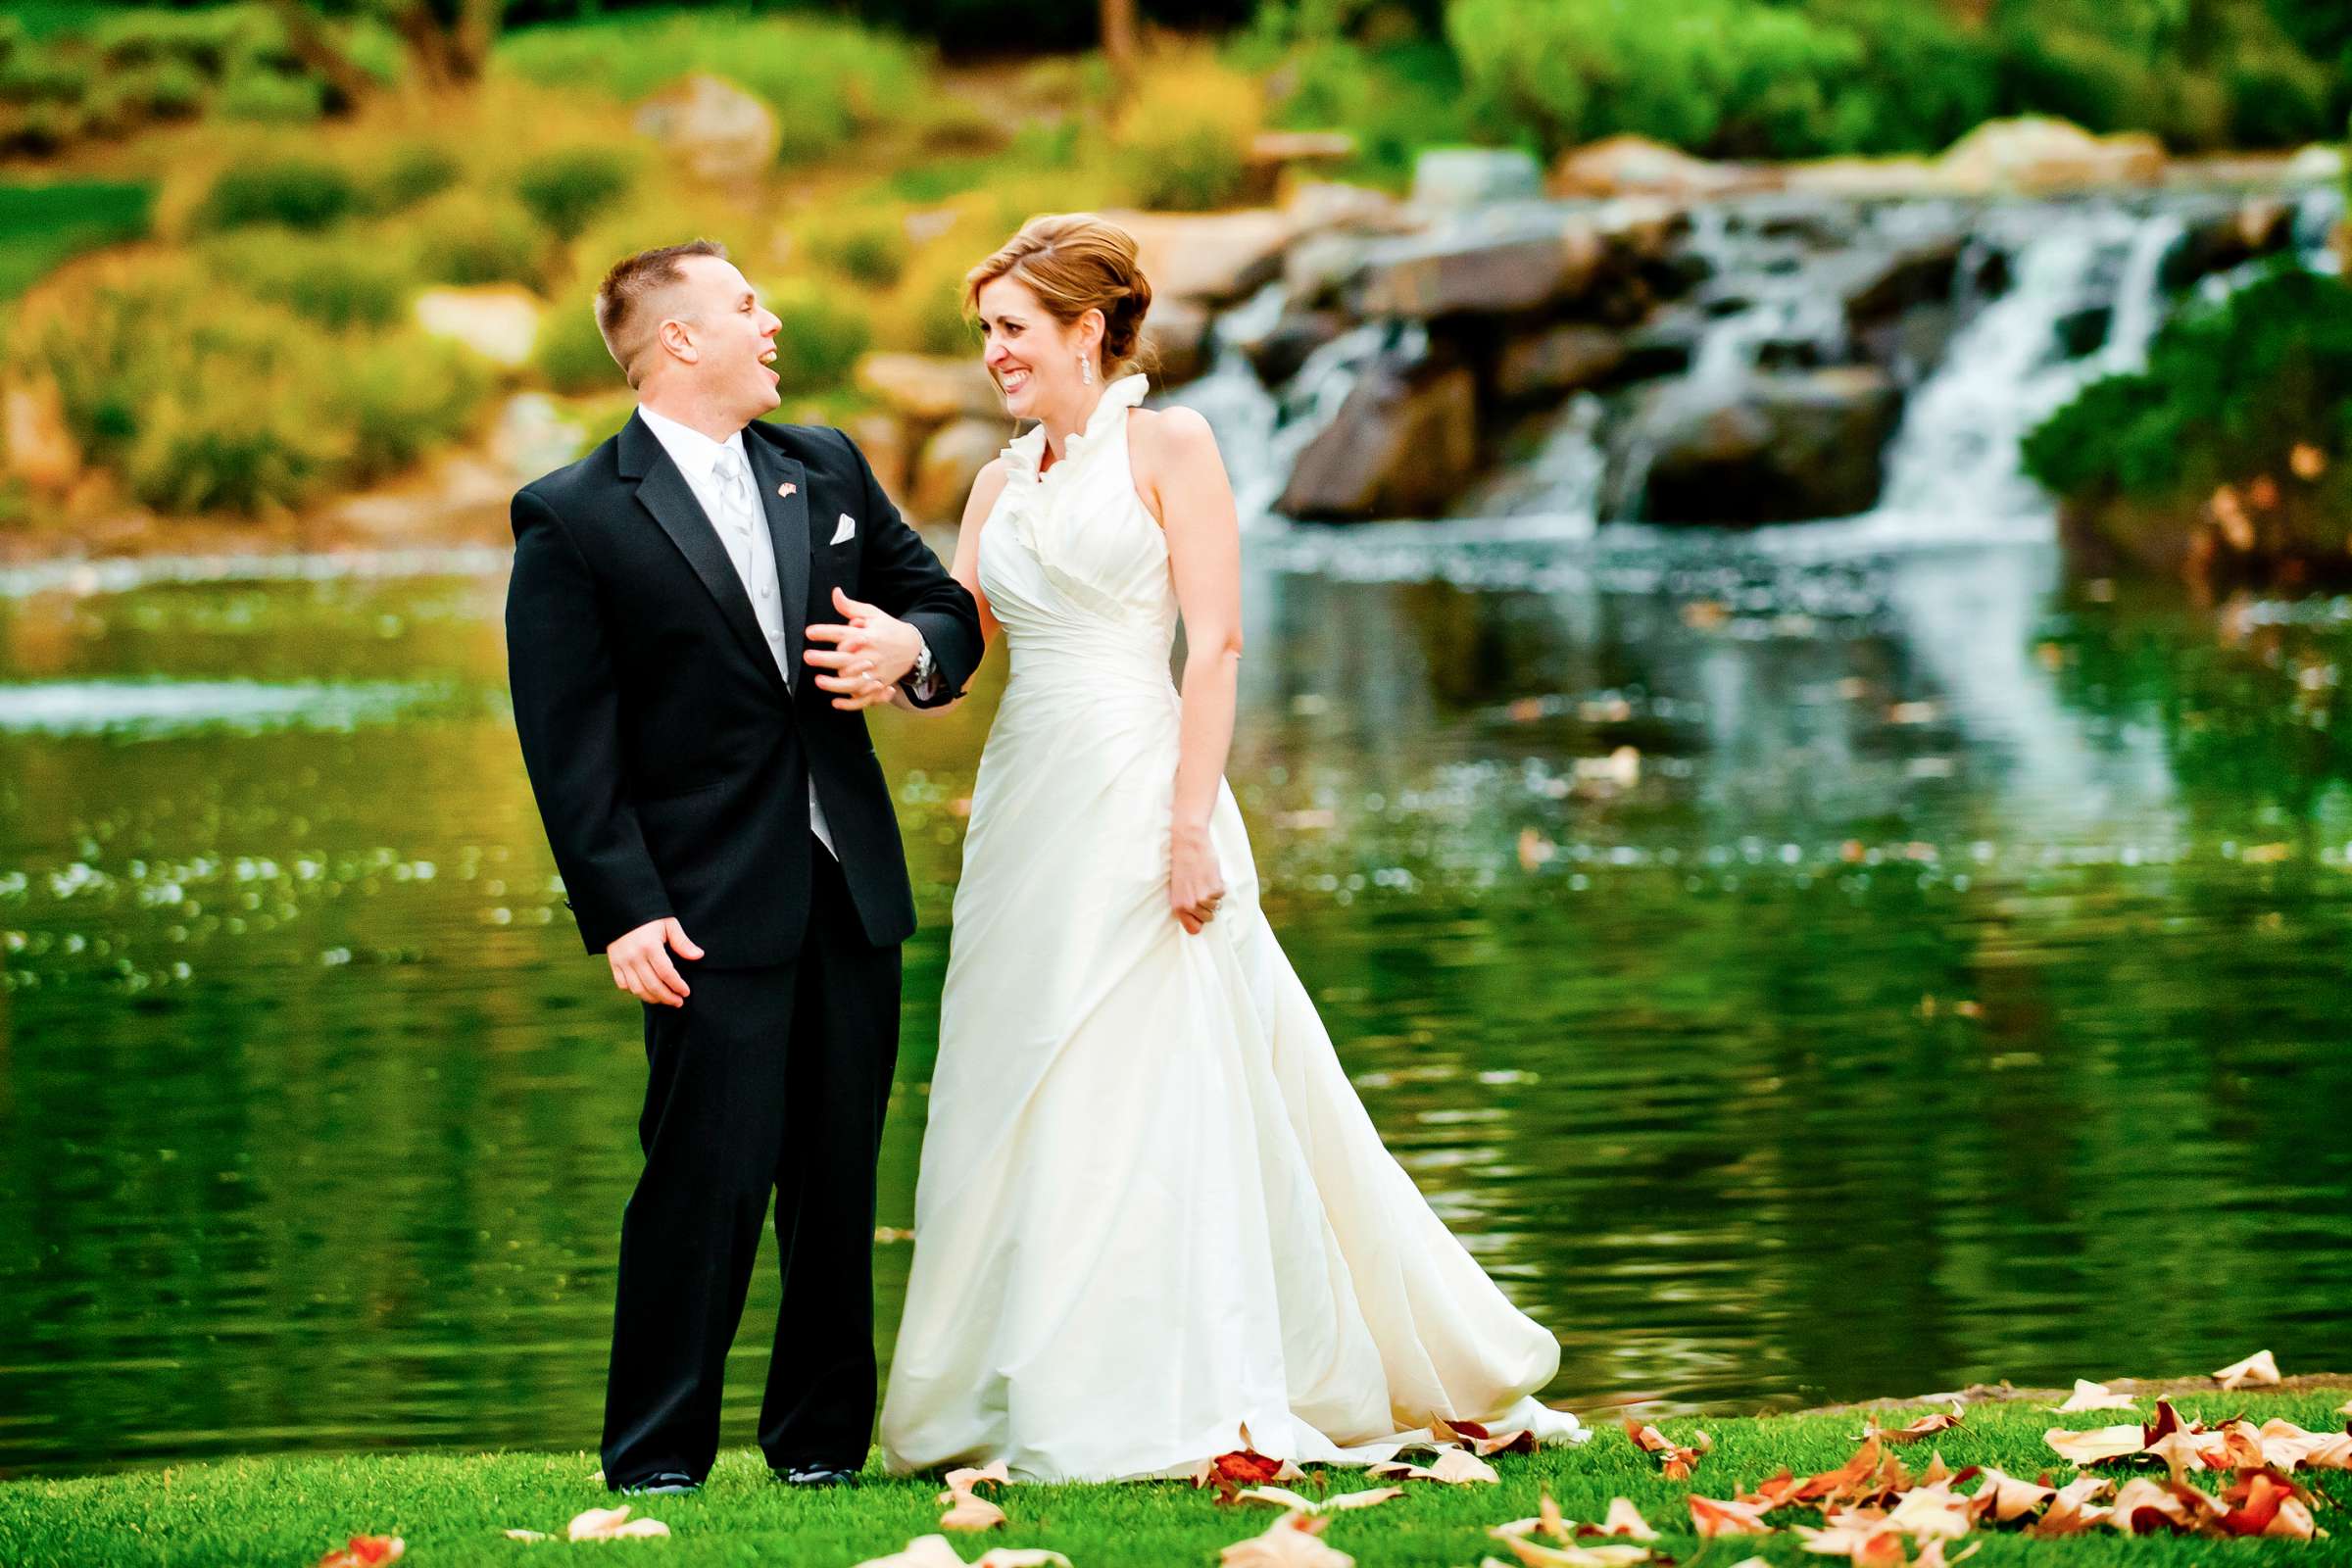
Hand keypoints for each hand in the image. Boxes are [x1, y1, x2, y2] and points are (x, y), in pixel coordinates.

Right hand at [607, 916, 703, 1006]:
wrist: (621, 910)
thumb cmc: (650, 917)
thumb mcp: (668, 924)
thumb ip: (682, 942)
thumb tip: (699, 956)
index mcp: (649, 946)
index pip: (666, 973)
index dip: (677, 985)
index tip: (686, 992)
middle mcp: (634, 957)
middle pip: (652, 985)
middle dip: (668, 997)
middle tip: (679, 1002)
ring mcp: (622, 962)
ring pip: (638, 989)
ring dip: (653, 999)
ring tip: (666, 1000)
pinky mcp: (614, 964)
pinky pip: (623, 985)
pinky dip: (636, 992)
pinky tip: (647, 992)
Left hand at [804, 585, 920, 710]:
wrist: (914, 647)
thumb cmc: (889, 630)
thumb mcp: (873, 614)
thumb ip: (851, 607)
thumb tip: (835, 593)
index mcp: (867, 635)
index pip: (844, 633)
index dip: (826, 632)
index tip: (810, 632)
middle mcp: (870, 655)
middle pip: (845, 659)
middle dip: (826, 659)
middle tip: (808, 656)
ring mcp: (875, 672)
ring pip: (854, 682)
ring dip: (835, 683)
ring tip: (819, 681)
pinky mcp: (879, 685)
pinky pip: (865, 698)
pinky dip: (851, 703)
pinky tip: (836, 702)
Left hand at [1169, 823, 1225, 935]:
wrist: (1188, 845)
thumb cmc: (1182, 865)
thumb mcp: (1178, 889)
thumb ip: (1186, 904)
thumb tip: (1198, 917)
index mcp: (1178, 907)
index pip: (1193, 930)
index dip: (1199, 921)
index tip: (1199, 911)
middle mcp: (1190, 906)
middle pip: (1208, 919)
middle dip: (1208, 907)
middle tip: (1202, 890)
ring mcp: (1203, 899)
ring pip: (1216, 907)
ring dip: (1214, 896)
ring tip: (1204, 881)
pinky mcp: (1215, 889)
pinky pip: (1222, 895)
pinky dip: (1219, 886)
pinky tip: (1210, 876)